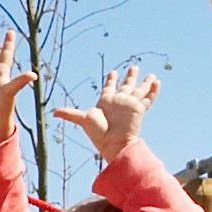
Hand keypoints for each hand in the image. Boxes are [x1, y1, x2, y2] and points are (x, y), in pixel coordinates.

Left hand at [48, 62, 165, 163]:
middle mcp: (119, 102)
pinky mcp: (138, 109)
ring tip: (152, 75)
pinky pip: (147, 98)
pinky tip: (157, 82)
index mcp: (106, 102)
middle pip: (126, 86)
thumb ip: (70, 114)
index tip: (113, 72)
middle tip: (133, 67)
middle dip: (130, 77)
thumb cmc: (99, 133)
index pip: (109, 87)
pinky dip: (153, 91)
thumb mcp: (82, 119)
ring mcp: (129, 105)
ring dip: (145, 83)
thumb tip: (53, 113)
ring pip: (139, 91)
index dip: (111, 79)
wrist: (114, 144)